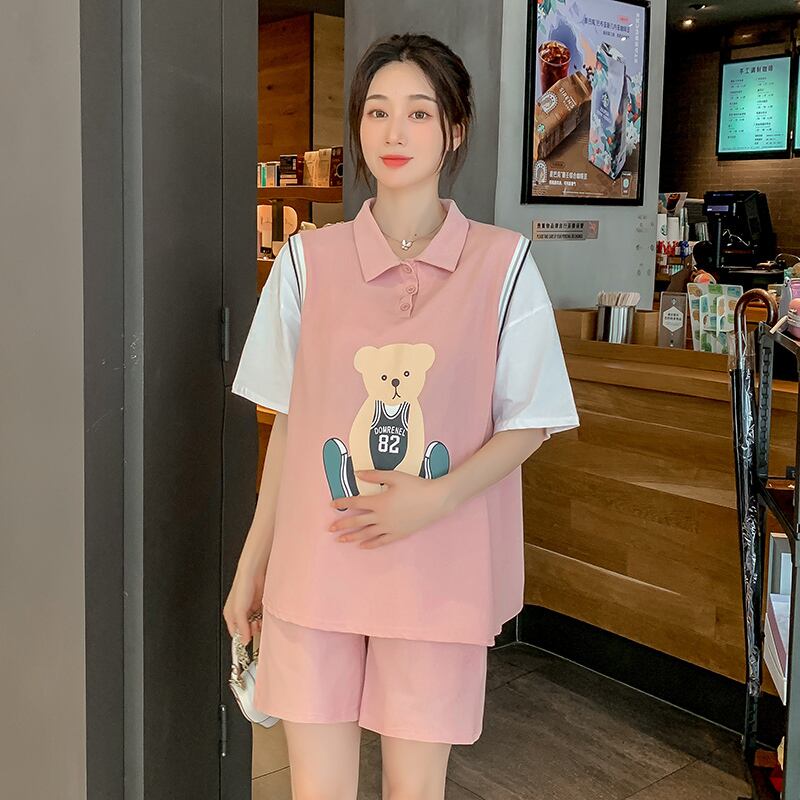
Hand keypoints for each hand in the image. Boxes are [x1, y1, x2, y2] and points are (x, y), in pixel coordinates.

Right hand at [223, 563, 266, 646]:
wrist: (254, 574)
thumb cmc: (242, 587)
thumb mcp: (239, 611)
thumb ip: (242, 627)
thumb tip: (244, 641)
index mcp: (230, 615)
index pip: (235, 633)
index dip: (241, 638)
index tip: (247, 643)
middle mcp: (240, 613)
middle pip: (246, 629)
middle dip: (251, 631)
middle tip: (254, 628)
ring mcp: (250, 609)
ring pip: (254, 624)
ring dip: (257, 625)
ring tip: (258, 622)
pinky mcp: (259, 605)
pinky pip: (261, 617)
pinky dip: (263, 619)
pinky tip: (263, 618)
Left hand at [328, 469, 452, 548]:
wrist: (436, 500)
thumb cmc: (415, 485)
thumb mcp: (394, 476)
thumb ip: (374, 475)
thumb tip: (357, 473)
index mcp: (379, 502)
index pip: (355, 503)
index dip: (342, 503)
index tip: (331, 504)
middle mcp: (381, 517)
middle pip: (357, 522)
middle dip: (342, 525)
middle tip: (330, 528)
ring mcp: (389, 527)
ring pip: (366, 534)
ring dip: (352, 537)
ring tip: (340, 540)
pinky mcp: (398, 534)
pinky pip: (381, 541)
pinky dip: (370, 544)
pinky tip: (362, 546)